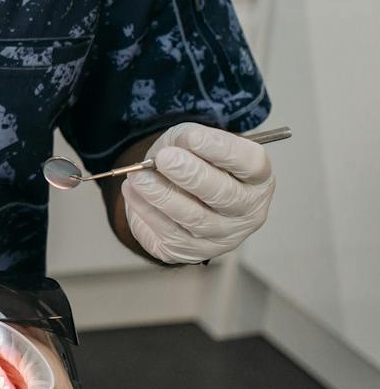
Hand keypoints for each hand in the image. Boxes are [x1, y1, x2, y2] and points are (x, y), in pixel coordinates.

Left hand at [122, 121, 274, 264]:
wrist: (177, 192)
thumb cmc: (193, 162)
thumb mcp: (192, 141)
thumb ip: (187, 141)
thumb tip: (170, 152)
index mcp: (256, 178)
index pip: (251, 164)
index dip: (222, 150)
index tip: (192, 137)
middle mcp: (247, 211)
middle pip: (225, 195)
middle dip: (192, 176)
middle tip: (165, 159)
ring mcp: (223, 235)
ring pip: (194, 219)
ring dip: (162, 195)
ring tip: (139, 176)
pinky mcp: (193, 251)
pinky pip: (169, 234)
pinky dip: (146, 211)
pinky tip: (132, 192)